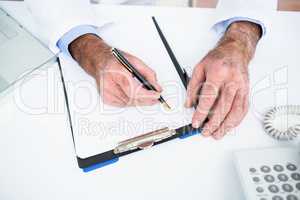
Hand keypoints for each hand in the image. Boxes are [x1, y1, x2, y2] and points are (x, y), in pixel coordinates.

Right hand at [69, 34, 161, 106]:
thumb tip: (156, 86)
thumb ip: (147, 73)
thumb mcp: (134, 60)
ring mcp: (106, 92)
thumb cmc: (114, 60)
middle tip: (155, 98)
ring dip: (139, 101)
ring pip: (129, 103)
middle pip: (131, 98)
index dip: (146, 94)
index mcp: (115, 71)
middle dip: (146, 99)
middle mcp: (108, 83)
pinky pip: (123, 104)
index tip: (156, 95)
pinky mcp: (105, 98)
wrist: (98, 62)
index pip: (132, 88)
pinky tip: (134, 95)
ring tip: (147, 96)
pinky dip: (131, 101)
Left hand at [185, 21, 261, 139]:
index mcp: (218, 73)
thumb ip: (192, 87)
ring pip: (236, 111)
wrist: (236, 50)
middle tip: (205, 132)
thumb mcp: (199, 68)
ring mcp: (242, 86)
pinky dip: (236, 120)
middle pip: (224, 107)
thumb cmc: (217, 58)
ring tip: (217, 134)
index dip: (202, 113)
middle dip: (214, 123)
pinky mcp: (247, 91)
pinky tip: (229, 126)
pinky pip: (243, 109)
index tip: (196, 123)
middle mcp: (232, 80)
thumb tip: (188, 104)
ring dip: (226, 126)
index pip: (209, 97)